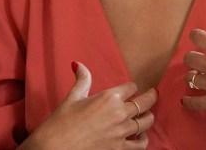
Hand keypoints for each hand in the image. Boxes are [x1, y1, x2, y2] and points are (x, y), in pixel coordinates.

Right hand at [19, 62, 157, 149]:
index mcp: (109, 97)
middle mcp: (120, 113)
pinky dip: (143, 139)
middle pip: (146, 101)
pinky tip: (140, 136)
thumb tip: (78, 64)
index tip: (131, 89)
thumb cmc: (60, 123)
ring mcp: (122, 132)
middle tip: (153, 95)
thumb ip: (82, 80)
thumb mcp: (72, 98)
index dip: (131, 88)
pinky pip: (141, 144)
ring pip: (147, 121)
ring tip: (146, 115)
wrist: (52, 149)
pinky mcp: (120, 149)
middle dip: (150, 97)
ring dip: (147, 117)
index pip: (132, 87)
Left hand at [181, 29, 205, 149]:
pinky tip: (188, 101)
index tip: (197, 37)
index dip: (197, 36)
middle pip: (190, 58)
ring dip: (193, 77)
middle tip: (200, 59)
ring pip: (190, 78)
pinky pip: (195, 102)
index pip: (200, 38)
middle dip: (193, 57)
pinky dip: (190, 102)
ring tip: (198, 78)